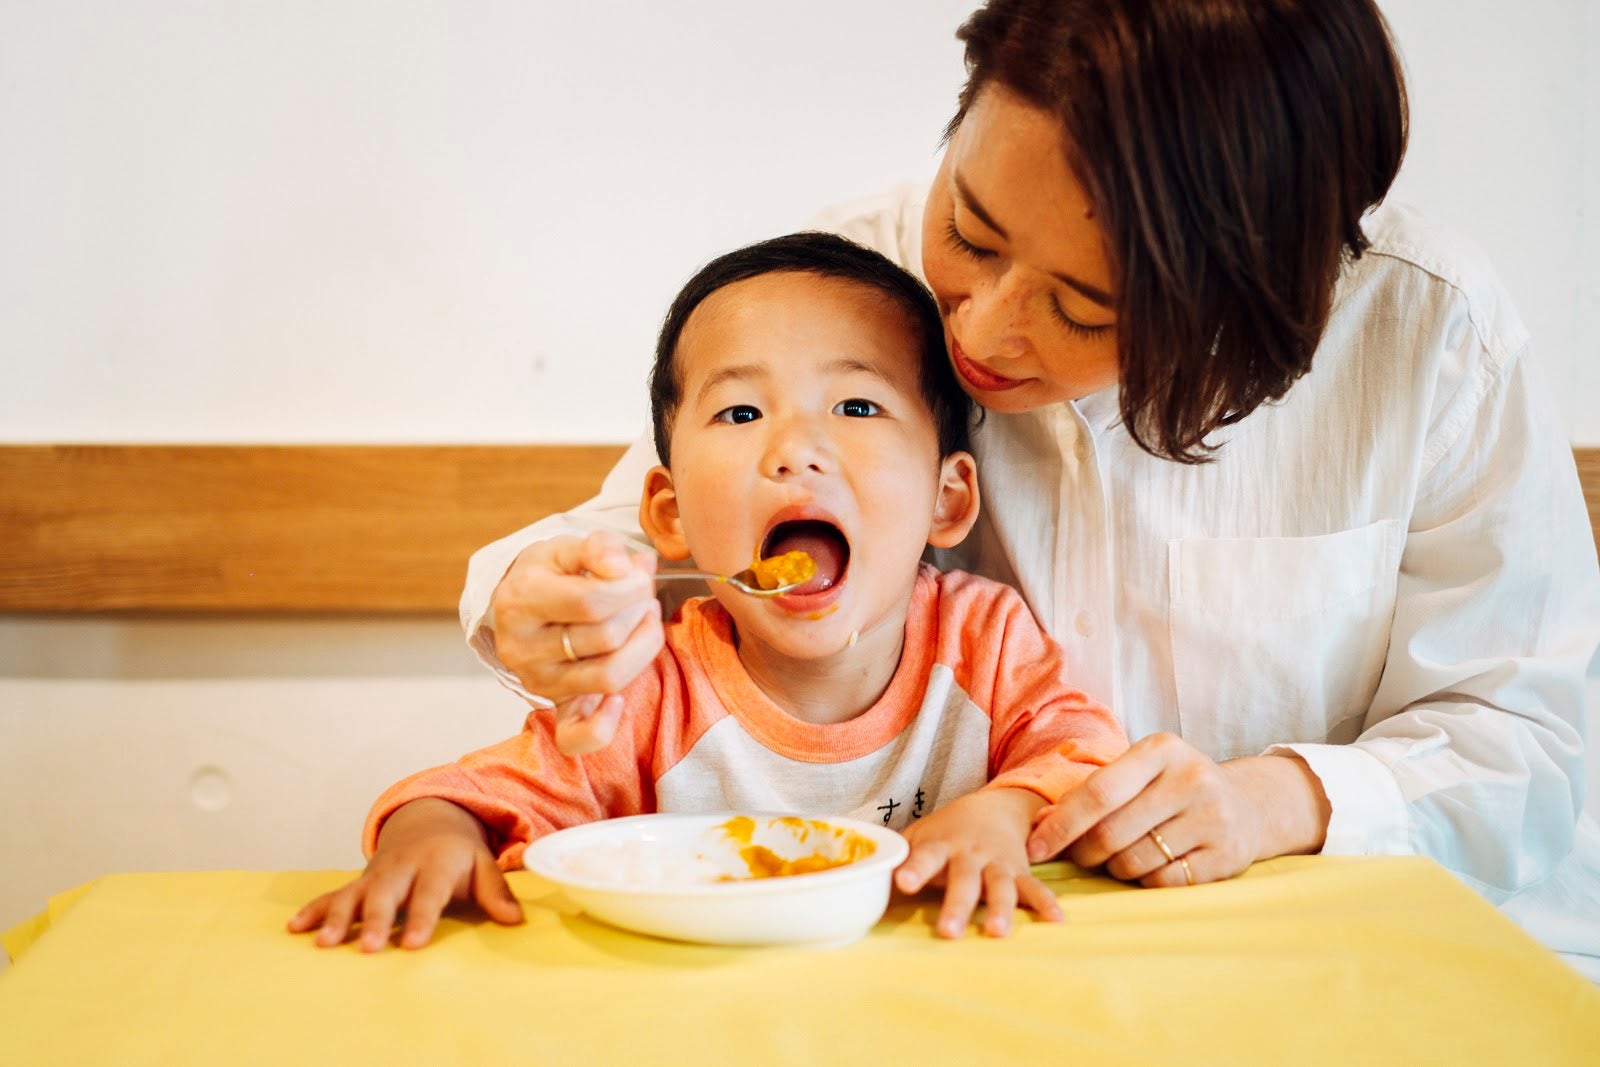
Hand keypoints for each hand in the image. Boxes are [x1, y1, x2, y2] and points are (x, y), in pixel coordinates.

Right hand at [286, 798, 523, 950]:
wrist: (428, 821)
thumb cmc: (458, 855)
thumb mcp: (482, 866)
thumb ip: (496, 892)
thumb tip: (516, 920)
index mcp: (435, 862)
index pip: (429, 892)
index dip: (422, 917)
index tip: (413, 944)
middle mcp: (401, 868)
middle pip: (387, 895)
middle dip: (376, 921)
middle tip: (369, 948)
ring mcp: (376, 875)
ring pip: (354, 895)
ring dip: (338, 917)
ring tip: (325, 943)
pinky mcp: (358, 882)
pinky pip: (332, 894)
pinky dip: (314, 910)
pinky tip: (295, 928)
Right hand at [489, 530, 661, 710]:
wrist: (522, 604)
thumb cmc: (552, 574)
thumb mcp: (568, 547)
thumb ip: (600, 547)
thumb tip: (629, 566)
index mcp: (521, 600)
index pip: (591, 601)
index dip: (631, 588)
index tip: (640, 577)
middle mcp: (522, 647)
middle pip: (606, 638)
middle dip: (640, 611)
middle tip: (644, 596)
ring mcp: (536, 681)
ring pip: (608, 678)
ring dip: (643, 648)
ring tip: (644, 623)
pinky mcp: (552, 707)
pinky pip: (576, 737)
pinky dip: (604, 724)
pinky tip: (619, 699)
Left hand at [893, 788, 1064, 938]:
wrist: (994, 807)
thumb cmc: (947, 831)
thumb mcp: (920, 834)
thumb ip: (897, 855)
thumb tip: (861, 875)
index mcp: (941, 843)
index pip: (925, 855)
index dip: (915, 869)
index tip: (904, 883)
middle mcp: (970, 853)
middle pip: (963, 879)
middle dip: (956, 905)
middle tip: (948, 932)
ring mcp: (997, 862)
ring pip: (999, 886)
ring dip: (999, 909)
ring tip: (996, 933)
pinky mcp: (1020, 872)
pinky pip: (1033, 889)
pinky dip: (1045, 904)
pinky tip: (1055, 922)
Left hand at [1026, 733, 1330, 887]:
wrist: (1247, 806)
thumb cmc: (1172, 789)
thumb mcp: (1138, 774)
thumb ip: (1092, 794)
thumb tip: (1040, 827)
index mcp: (1162, 749)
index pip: (1098, 792)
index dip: (1061, 825)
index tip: (1035, 848)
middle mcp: (1191, 778)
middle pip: (1112, 832)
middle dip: (1085, 852)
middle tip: (1080, 856)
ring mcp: (1213, 817)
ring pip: (1134, 861)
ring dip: (1115, 868)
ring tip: (1121, 857)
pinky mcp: (1227, 854)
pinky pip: (1163, 882)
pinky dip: (1145, 881)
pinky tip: (1151, 866)